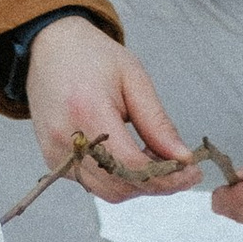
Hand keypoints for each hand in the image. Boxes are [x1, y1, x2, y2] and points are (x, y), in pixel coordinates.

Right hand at [25, 20, 211, 201]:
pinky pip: (93, 184)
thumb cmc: (93, 56)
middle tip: (181, 168)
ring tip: (158, 159)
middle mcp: (66, 140)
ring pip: (107, 192)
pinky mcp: (53, 161)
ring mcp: (56, 154)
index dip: (166, 175)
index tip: (192, 171)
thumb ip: (157, 122)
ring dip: (138, 184)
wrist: (50, 49)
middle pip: (120, 186)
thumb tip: (182, 158)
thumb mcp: (133, 78)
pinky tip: (132, 156)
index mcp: (87, 112)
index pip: (131, 165)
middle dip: (156, 183)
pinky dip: (118, 178)